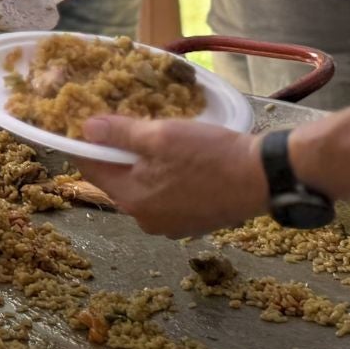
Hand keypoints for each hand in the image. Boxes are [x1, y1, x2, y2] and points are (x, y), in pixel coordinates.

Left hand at [75, 117, 269, 237]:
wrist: (263, 177)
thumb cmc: (210, 155)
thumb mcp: (161, 136)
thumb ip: (120, 134)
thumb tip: (85, 130)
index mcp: (133, 200)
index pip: (92, 170)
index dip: (87, 144)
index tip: (89, 122)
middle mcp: (147, 220)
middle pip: (117, 180)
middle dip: (118, 154)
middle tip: (129, 125)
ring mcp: (171, 225)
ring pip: (143, 188)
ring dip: (143, 166)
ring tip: (158, 140)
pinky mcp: (193, 223)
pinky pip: (166, 197)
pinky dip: (165, 179)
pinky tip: (180, 160)